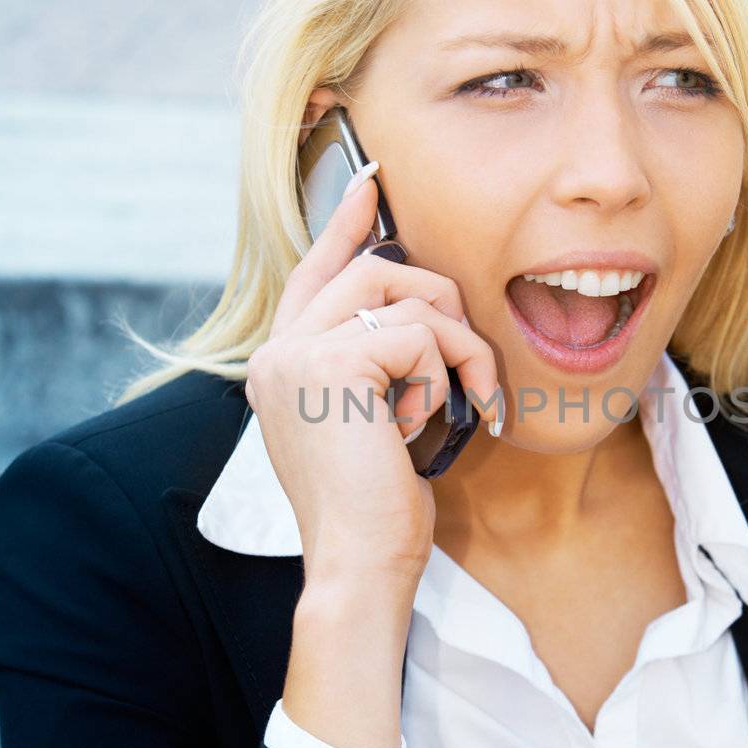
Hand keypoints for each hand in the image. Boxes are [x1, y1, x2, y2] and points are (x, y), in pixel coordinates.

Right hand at [244, 171, 500, 579]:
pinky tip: (425, 426)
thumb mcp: (373, 424)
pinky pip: (419, 334)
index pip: (314, 274)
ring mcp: (297, 354)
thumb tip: (420, 318)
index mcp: (281, 365)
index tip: (371, 185)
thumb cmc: (377, 510)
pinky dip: (444, 377)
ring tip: (458, 402)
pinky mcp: (331, 362)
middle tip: (469, 361)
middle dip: (438, 303)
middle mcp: (277, 353)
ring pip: (401, 294)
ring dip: (453, 347)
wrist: (359, 562)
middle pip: (372, 271)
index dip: (344, 226)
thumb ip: (376, 367)